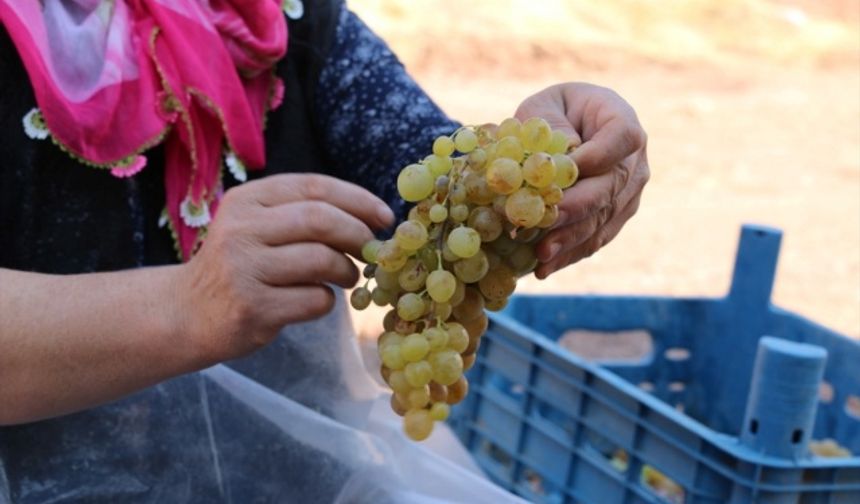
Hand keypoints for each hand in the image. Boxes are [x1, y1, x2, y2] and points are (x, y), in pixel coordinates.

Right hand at [174, 174, 393, 361]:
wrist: (185, 313)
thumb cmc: (238, 266)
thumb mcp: (256, 227)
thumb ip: (301, 215)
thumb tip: (370, 219)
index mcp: (246, 200)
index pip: (314, 187)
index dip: (358, 199)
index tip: (384, 217)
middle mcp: (241, 230)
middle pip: (321, 219)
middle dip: (358, 234)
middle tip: (373, 250)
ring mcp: (244, 270)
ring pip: (321, 260)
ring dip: (347, 271)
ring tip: (347, 278)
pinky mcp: (252, 308)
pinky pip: (314, 300)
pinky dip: (327, 301)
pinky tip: (317, 301)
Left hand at [515, 82, 649, 278]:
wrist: (570, 125)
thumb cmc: (552, 112)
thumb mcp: (544, 107)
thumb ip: (548, 127)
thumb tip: (554, 164)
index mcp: (622, 121)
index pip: (621, 138)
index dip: (595, 157)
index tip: (560, 175)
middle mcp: (635, 160)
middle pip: (611, 188)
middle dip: (575, 212)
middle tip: (544, 230)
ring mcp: (631, 192)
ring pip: (604, 219)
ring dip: (571, 241)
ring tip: (540, 257)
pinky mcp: (617, 216)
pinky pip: (597, 238)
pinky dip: (570, 254)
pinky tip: (544, 269)